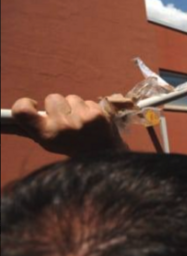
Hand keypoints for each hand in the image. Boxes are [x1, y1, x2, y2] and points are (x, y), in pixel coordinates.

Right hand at [11, 95, 126, 156]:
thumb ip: (34, 127)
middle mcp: (62, 127)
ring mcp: (81, 120)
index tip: (34, 105)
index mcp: (46, 135)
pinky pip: (87, 101)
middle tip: (67, 120)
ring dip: (75, 106)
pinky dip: (89, 108)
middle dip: (59, 106)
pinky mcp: (97, 115)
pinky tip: (93, 122)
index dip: (25, 103)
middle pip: (52, 98)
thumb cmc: (73, 147)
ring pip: (71, 97)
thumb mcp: (50, 142)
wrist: (104, 157)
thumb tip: (12, 114)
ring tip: (82, 122)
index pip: (22, 111)